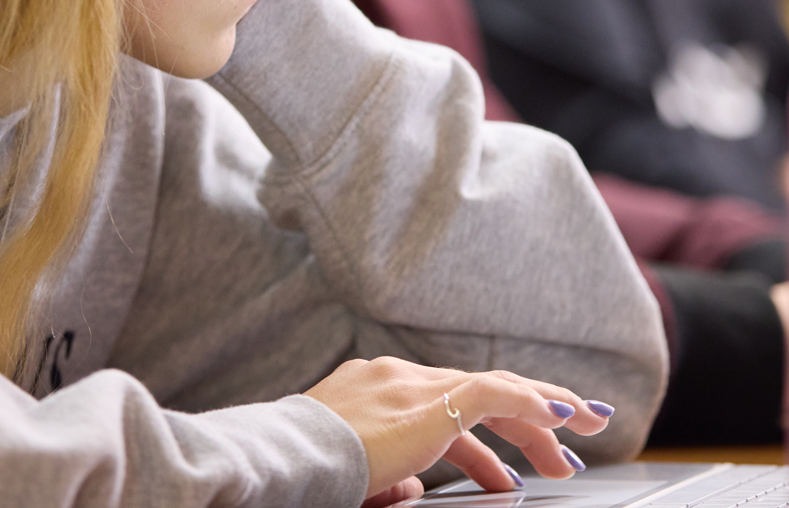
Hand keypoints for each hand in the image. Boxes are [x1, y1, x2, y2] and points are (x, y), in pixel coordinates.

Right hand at [304, 357, 612, 500]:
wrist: (289, 455)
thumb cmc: (311, 469)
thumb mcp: (358, 474)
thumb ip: (392, 477)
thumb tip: (419, 489)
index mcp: (379, 389)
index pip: (449, 401)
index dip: (487, 423)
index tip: (519, 451)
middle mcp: (398, 375)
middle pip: (477, 390)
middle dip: (528, 416)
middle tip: (566, 450)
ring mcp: (412, 383)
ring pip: (494, 388)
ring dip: (540, 417)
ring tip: (575, 446)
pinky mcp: (428, 399)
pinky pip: (493, 392)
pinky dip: (531, 403)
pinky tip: (560, 416)